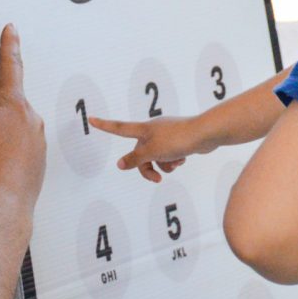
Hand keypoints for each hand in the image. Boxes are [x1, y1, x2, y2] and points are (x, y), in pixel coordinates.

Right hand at [0, 24, 46, 211]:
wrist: (2, 207)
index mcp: (15, 104)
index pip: (10, 66)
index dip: (8, 45)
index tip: (11, 29)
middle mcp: (32, 118)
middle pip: (7, 104)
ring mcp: (38, 140)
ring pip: (13, 126)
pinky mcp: (39, 159)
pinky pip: (19, 146)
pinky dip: (6, 151)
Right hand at [89, 115, 213, 182]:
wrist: (205, 134)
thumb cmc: (177, 140)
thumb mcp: (152, 152)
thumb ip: (135, 159)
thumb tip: (120, 165)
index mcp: (143, 129)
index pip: (119, 128)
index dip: (104, 125)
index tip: (91, 119)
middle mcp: (153, 130)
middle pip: (140, 153)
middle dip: (148, 167)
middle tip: (157, 179)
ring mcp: (166, 134)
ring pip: (156, 156)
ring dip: (163, 165)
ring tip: (175, 164)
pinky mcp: (178, 140)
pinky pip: (169, 155)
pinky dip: (174, 161)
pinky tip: (183, 159)